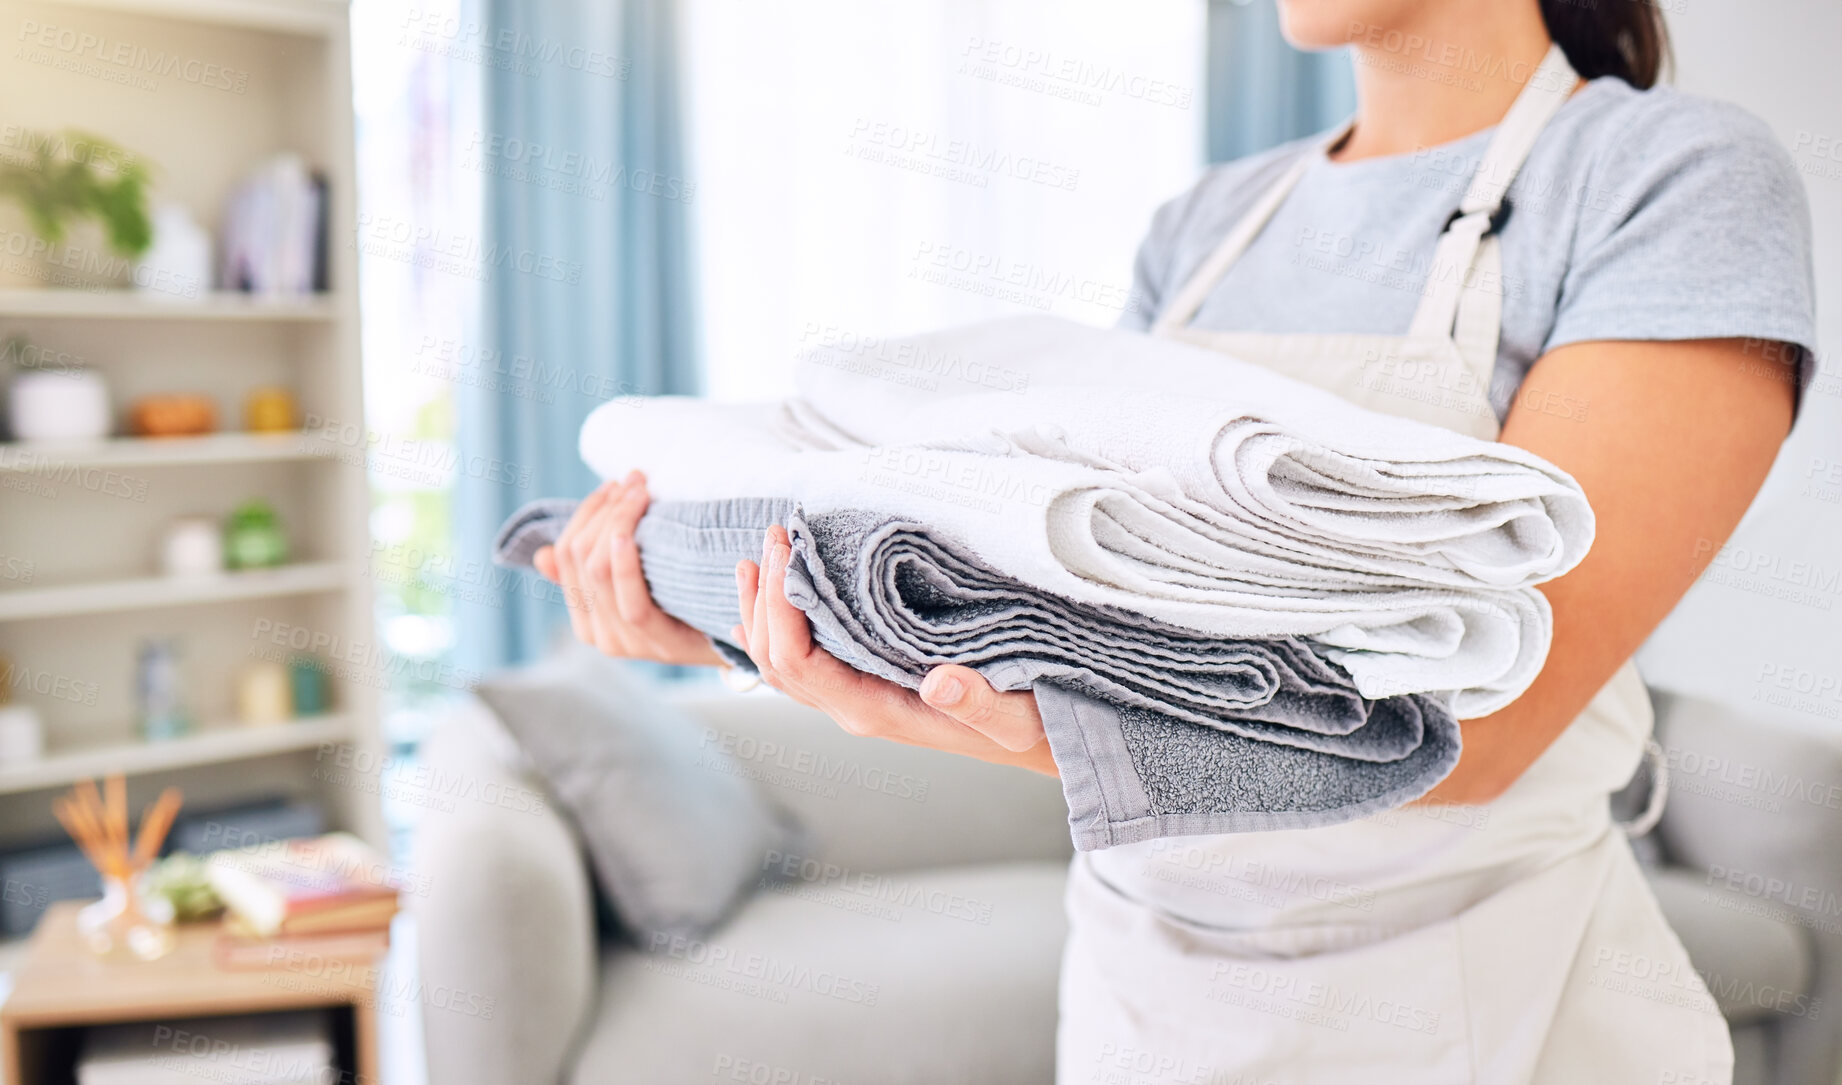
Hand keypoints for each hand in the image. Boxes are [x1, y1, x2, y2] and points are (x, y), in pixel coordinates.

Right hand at [534, 471, 726, 666]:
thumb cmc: (686, 604)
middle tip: (634, 480)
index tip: (615, 484)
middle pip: (580, 557)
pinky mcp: (656, 644)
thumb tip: (542, 555)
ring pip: (599, 571)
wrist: (735, 643)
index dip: (586, 514)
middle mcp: (597, 635)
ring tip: (640, 492)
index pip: (564, 556)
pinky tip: (628, 535)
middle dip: (605, 510)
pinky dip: (625, 563)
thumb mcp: (638, 583)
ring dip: (617, 521)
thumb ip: (595, 568)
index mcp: (585, 619)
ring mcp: (624, 643)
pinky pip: (631, 601)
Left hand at [733, 525, 1055, 775]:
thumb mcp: (1016, 717)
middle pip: (777, 660)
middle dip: (766, 597)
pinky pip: (800, 662)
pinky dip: (776, 626)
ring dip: (762, 610)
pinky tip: (771, 596)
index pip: (801, 664)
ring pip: (780, 663)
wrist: (1035, 740)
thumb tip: (941, 680)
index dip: (781, 610)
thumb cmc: (1028, 723)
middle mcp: (854, 708)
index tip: (787, 554)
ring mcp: (854, 699)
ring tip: (758, 556)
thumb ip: (979, 703)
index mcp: (876, 711)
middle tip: (775, 533)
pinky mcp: (862, 685)